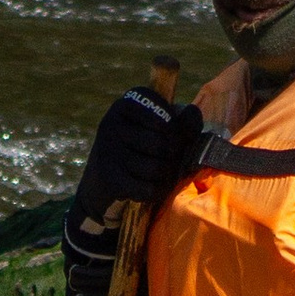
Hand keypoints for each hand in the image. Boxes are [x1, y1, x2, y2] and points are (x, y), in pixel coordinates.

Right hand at [71, 84, 204, 230]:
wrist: (101, 183)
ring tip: (159, 174)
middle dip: (173, 157)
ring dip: (165, 176)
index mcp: (127, 103)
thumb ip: (181, 121)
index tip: (170, 138)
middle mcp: (113, 122)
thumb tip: (193, 113)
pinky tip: (150, 188)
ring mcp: (108, 151)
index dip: (178, 134)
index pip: (168, 119)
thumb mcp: (158, 128)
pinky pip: (149, 189)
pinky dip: (156, 192)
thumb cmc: (138, 150)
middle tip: (168, 161)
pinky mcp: (108, 179)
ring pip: (157, 168)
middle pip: (164, 144)